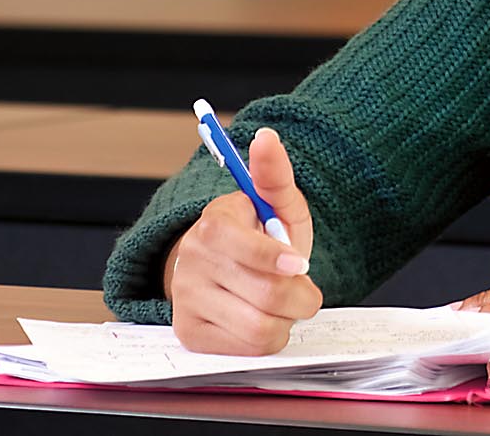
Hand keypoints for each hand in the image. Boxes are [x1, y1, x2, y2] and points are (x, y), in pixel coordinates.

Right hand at [163, 128, 321, 353]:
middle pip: (266, 296)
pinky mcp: (189, 334)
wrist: (225, 269)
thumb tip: (267, 138)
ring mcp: (187, 301)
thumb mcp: (273, 203)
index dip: (280, 261)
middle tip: (302, 287)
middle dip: (299, 296)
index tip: (300, 264)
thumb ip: (274, 173)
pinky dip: (268, 337)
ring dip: (285, 319)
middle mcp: (192, 262)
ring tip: (280, 302)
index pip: (247, 250)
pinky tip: (262, 317)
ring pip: (259, 328)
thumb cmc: (257, 235)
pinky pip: (246, 350)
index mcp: (213, 225)